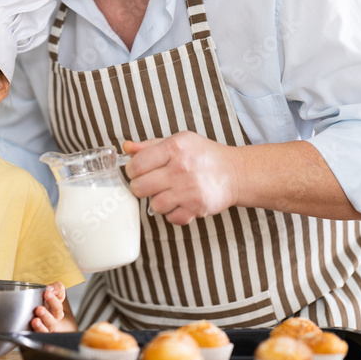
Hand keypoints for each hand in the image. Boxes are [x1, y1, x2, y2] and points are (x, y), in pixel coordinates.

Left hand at [31, 282, 73, 332]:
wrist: (42, 317)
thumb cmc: (46, 303)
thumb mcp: (53, 293)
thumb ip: (56, 288)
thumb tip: (52, 288)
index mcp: (56, 310)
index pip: (58, 305)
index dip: (53, 300)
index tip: (47, 292)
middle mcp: (52, 321)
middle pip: (52, 320)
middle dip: (46, 315)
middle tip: (39, 309)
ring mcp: (45, 329)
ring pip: (45, 331)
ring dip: (40, 327)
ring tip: (35, 321)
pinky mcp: (37, 336)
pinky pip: (37, 338)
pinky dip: (34, 335)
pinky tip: (30, 331)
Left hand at [123, 132, 241, 224]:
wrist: (235, 172)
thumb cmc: (204, 156)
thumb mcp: (179, 142)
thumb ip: (150, 145)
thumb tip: (126, 148)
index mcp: (174, 148)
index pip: (136, 164)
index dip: (132, 171)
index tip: (138, 172)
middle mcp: (181, 168)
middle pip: (139, 187)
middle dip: (141, 188)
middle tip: (150, 185)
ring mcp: (189, 189)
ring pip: (154, 205)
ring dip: (158, 202)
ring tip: (169, 193)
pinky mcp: (197, 206)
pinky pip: (172, 218)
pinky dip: (174, 213)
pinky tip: (180, 203)